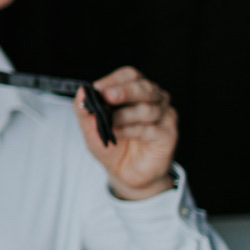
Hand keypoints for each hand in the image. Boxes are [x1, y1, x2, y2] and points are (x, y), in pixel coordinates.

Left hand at [76, 66, 177, 199]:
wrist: (125, 173)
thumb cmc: (111, 144)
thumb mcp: (91, 127)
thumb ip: (84, 110)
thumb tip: (81, 93)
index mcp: (134, 90)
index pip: (129, 76)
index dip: (115, 80)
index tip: (98, 89)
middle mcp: (153, 99)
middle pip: (144, 87)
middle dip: (125, 91)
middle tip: (109, 96)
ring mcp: (163, 116)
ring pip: (147, 109)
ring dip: (124, 115)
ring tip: (109, 123)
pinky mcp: (167, 134)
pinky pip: (150, 129)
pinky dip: (130, 130)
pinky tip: (117, 133)